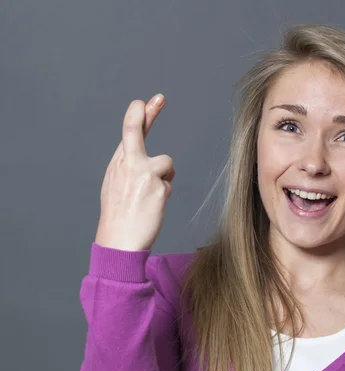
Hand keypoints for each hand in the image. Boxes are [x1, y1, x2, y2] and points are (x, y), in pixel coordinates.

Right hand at [94, 94, 174, 250]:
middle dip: (147, 114)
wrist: (119, 240)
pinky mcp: (158, 186)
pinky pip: (169, 184)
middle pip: (138, 131)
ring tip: (149, 197)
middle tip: (159, 97)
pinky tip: (152, 206)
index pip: (128, 133)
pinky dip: (164, 194)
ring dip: (164, 178)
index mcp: (117, 164)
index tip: (142, 102)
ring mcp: (143, 173)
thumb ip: (130, 167)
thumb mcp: (117, 185)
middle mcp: (128, 164)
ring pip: (166, 164)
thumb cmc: (120, 215)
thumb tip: (149, 159)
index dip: (138, 115)